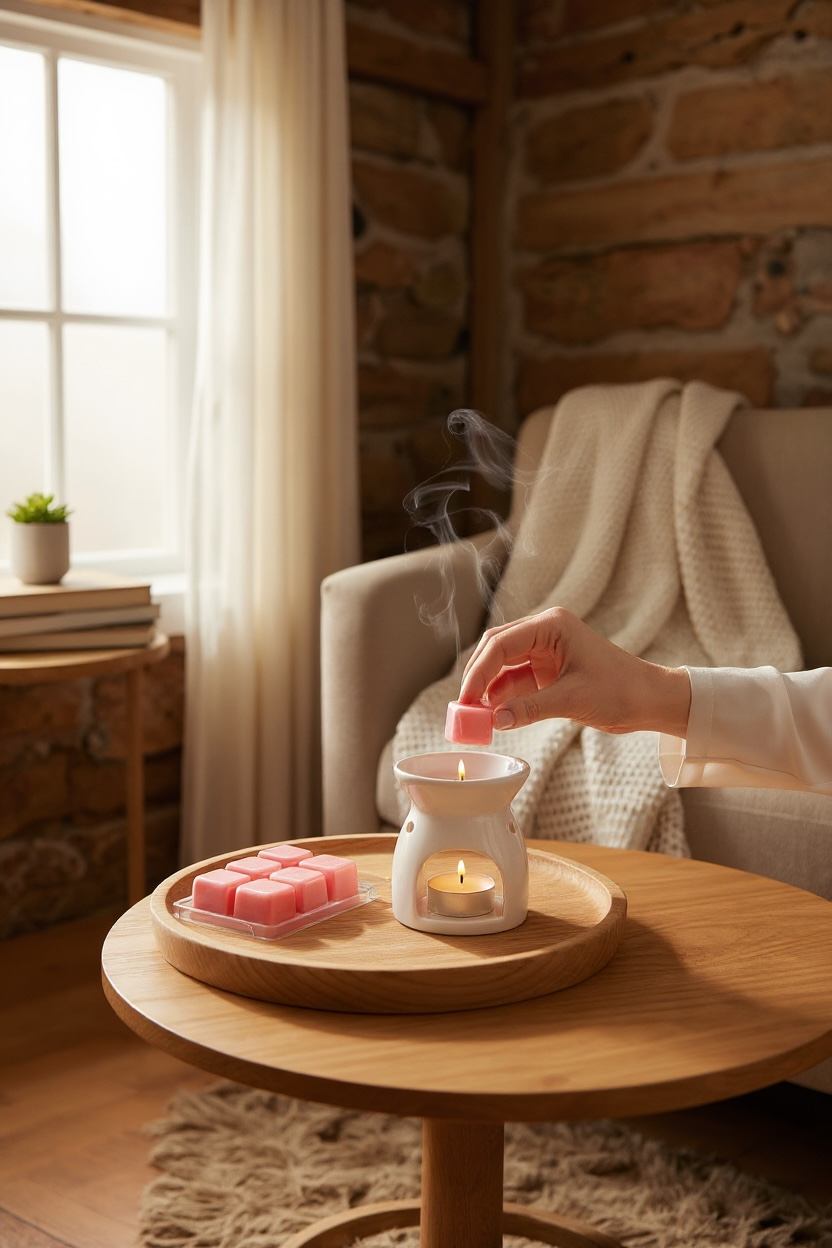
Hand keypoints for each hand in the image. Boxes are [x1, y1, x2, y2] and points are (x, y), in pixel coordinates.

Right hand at [459, 607, 690, 737]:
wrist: (651, 700)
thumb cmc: (622, 690)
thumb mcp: (573, 700)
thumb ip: (530, 708)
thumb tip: (494, 721)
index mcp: (552, 626)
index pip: (502, 643)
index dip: (479, 671)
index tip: (466, 698)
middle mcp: (544, 633)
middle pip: (496, 650)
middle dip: (478, 678)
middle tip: (463, 708)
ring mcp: (544, 652)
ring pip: (503, 668)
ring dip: (488, 691)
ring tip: (474, 718)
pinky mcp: (547, 672)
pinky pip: (516, 683)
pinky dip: (504, 699)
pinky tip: (494, 717)